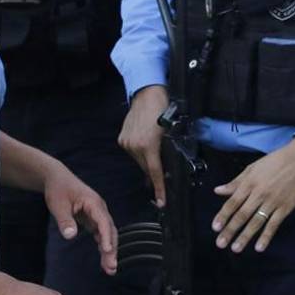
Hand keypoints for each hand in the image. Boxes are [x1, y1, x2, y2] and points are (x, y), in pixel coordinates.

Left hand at [43, 163, 117, 275]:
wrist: (57, 178)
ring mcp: (97, 213)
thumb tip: (70, 236)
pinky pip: (101, 233)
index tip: (107, 251)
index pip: (103, 222)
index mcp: (93, 203)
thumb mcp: (58, 204)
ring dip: (109, 250)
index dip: (106, 236)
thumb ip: (65, 220)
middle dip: (112, 249)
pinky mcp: (92, 218)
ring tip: (110, 269)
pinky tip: (104, 259)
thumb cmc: (58, 189)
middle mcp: (99, 208)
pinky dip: (103, 245)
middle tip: (111, 268)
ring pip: (107, 233)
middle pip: (110, 230)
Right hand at [119, 85, 167, 206]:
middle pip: (146, 168)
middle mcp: (134, 146)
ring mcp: (126, 142)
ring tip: (154, 149)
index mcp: (148, 146)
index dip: (160, 189)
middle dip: (155, 172)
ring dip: (147, 159)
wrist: (148, 93)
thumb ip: (169, 151)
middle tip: (163, 176)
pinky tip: (146, 142)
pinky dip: (140, 152)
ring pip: (139, 160)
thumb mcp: (171, 132)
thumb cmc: (163, 109)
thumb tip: (169, 167)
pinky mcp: (122, 138)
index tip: (162, 201)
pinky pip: (133, 151)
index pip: (155, 173)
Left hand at [211, 136, 294, 253]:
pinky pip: (274, 224)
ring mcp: (273, 202)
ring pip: (256, 222)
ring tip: (236, 248)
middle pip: (242, 215)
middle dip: (230, 230)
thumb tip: (218, 190)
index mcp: (249, 183)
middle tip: (221, 243)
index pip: (233, 202)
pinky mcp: (285, 207)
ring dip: (245, 236)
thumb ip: (236, 182)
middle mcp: (259, 194)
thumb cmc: (275, 161)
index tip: (215, 228)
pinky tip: (259, 247)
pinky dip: (266, 236)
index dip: (223, 216)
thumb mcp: (252, 168)